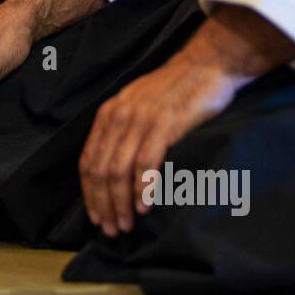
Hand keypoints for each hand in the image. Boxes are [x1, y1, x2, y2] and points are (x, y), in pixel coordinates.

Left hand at [78, 4, 294, 236]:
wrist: (206, 65)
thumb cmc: (175, 91)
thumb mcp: (138, 107)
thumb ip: (124, 133)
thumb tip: (115, 173)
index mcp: (108, 114)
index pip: (88, 160)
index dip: (90, 193)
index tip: (96, 217)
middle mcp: (118, 116)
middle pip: (100, 169)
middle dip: (103, 204)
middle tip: (111, 230)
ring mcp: (140, 119)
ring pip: (119, 170)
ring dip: (120, 203)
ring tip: (126, 224)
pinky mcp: (164, 123)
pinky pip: (145, 162)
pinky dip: (142, 188)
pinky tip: (144, 207)